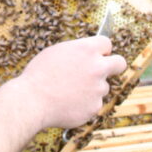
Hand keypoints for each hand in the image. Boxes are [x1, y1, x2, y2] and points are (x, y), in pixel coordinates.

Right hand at [11, 36, 126, 129]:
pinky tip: (68, 104)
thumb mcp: (57, 52)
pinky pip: (93, 104)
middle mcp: (97, 67)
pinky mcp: (95, 107)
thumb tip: (86, 54)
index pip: (107, 43)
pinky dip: (84, 105)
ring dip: (91, 89)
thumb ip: (77, 52)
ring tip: (69, 92)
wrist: (32, 101)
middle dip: (114, 65)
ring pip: (102, 87)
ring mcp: (98, 89)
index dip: (101, 50)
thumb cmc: (38, 75)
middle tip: (102, 70)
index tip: (98, 54)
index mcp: (87, 49)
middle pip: (120, 63)